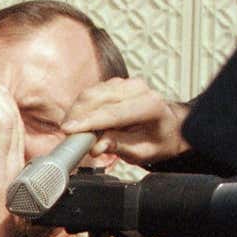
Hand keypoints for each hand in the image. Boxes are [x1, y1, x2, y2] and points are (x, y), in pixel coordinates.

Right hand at [59, 77, 189, 165]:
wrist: (169, 127)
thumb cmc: (158, 140)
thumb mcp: (142, 152)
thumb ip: (119, 146)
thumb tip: (96, 146)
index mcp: (150, 105)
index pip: (113, 112)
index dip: (88, 121)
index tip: (69, 130)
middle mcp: (138, 89)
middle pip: (97, 98)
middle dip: (77, 116)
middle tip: (67, 136)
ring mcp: (126, 84)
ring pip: (91, 93)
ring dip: (76, 111)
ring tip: (73, 131)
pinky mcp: (115, 84)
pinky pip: (91, 93)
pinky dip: (80, 107)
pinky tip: (79, 121)